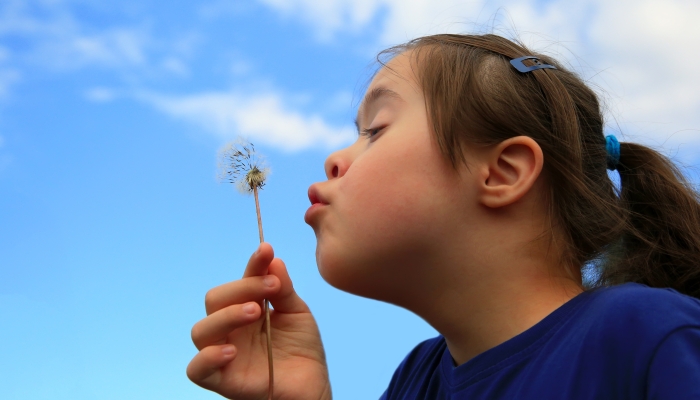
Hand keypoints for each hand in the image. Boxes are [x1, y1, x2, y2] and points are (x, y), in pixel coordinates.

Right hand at [187, 243, 330, 399]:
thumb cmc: (302, 350)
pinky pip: (196, 369)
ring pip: (201, 330)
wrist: (313, 386)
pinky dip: (209, 357)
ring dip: (226, 316)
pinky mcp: (222, 380)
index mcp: (246, 308)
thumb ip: (283, 289)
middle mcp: (230, 329)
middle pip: (215, 300)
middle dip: (241, 288)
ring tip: (255, 312)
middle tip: (270, 289)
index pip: (241, 281)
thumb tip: (273, 259)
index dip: (252, 265)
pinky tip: (233, 350)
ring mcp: (224, 353)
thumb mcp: (297, 313)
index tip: (267, 250)